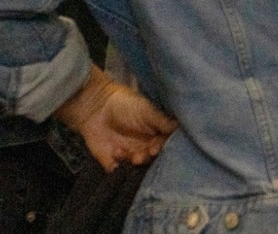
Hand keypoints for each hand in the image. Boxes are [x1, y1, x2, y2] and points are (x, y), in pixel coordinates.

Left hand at [55, 66, 177, 171]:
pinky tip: (115, 153)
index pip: (166, 149)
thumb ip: (165, 122)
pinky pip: (119, 172)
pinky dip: (118, 167)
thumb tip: (183, 130)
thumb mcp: (148, 110)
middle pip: (153, 162)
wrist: (95, 105)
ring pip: (138, 169)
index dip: (163, 150)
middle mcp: (146, 150)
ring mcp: (130, 158)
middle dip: (148, 159)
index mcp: (157, 137)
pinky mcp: (114, 164)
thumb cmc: (125, 104)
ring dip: (134, 163)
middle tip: (143, 153)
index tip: (157, 148)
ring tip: (129, 154)